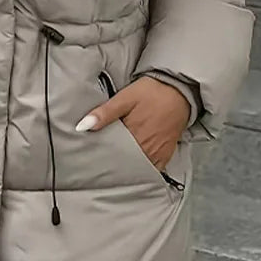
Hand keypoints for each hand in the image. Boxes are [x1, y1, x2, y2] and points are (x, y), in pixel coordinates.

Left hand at [75, 75, 190, 170]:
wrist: (178, 89)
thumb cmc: (150, 92)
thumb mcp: (124, 98)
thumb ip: (104, 113)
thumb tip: (82, 126)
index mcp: (133, 134)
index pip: (112, 154)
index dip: (101, 158)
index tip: (92, 160)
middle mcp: (146, 147)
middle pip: (125, 164)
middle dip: (113, 165)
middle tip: (100, 165)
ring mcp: (157, 152)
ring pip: (138, 169)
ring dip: (128, 169)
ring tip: (115, 168)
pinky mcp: (166, 153)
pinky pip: (154, 169)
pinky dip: (144, 171)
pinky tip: (135, 169)